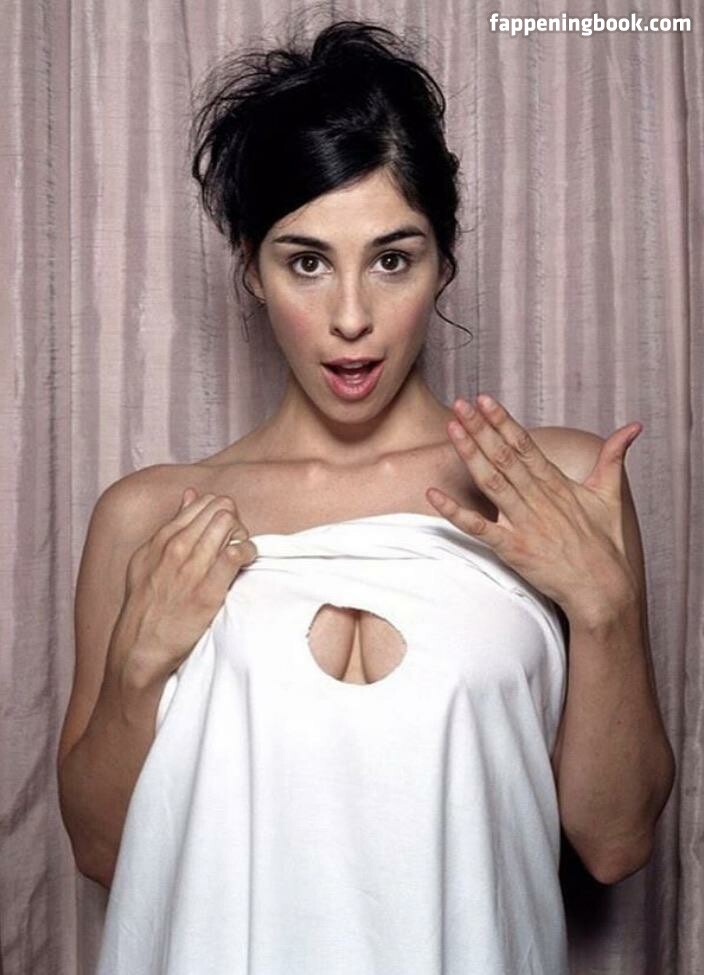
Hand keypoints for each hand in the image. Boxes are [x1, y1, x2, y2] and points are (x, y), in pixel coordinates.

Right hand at [112, 488, 257, 687]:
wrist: (139, 647)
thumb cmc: (146, 604)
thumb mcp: (148, 557)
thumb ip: (172, 525)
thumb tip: (190, 494)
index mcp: (162, 538)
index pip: (203, 502)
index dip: (220, 512)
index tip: (224, 530)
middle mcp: (176, 547)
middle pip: (221, 509)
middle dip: (235, 520)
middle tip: (236, 539)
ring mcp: (191, 568)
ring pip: (229, 525)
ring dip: (242, 535)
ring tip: (241, 551)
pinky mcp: (207, 591)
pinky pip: (236, 554)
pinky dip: (247, 552)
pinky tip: (245, 561)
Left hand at [426, 394, 642, 620]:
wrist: (604, 590)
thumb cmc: (605, 545)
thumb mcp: (611, 496)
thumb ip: (613, 458)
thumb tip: (632, 427)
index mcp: (557, 484)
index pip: (524, 445)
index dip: (503, 421)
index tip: (484, 400)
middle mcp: (538, 498)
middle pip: (504, 456)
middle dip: (480, 428)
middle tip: (459, 404)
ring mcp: (524, 523)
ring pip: (491, 482)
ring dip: (470, 455)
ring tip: (451, 429)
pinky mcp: (513, 549)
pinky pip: (478, 528)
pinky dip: (455, 512)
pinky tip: (434, 495)